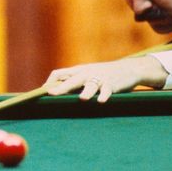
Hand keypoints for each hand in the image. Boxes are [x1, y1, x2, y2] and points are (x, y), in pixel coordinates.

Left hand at [43, 56, 167, 102]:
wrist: (128, 69)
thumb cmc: (103, 75)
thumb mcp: (87, 74)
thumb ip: (73, 81)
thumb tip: (55, 91)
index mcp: (78, 71)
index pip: (59, 73)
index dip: (50, 82)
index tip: (43, 93)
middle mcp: (87, 73)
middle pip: (72, 80)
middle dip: (62, 88)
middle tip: (52, 94)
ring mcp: (100, 78)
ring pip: (91, 85)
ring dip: (86, 92)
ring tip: (82, 99)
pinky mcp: (112, 84)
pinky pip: (107, 90)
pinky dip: (104, 95)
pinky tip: (101, 101)